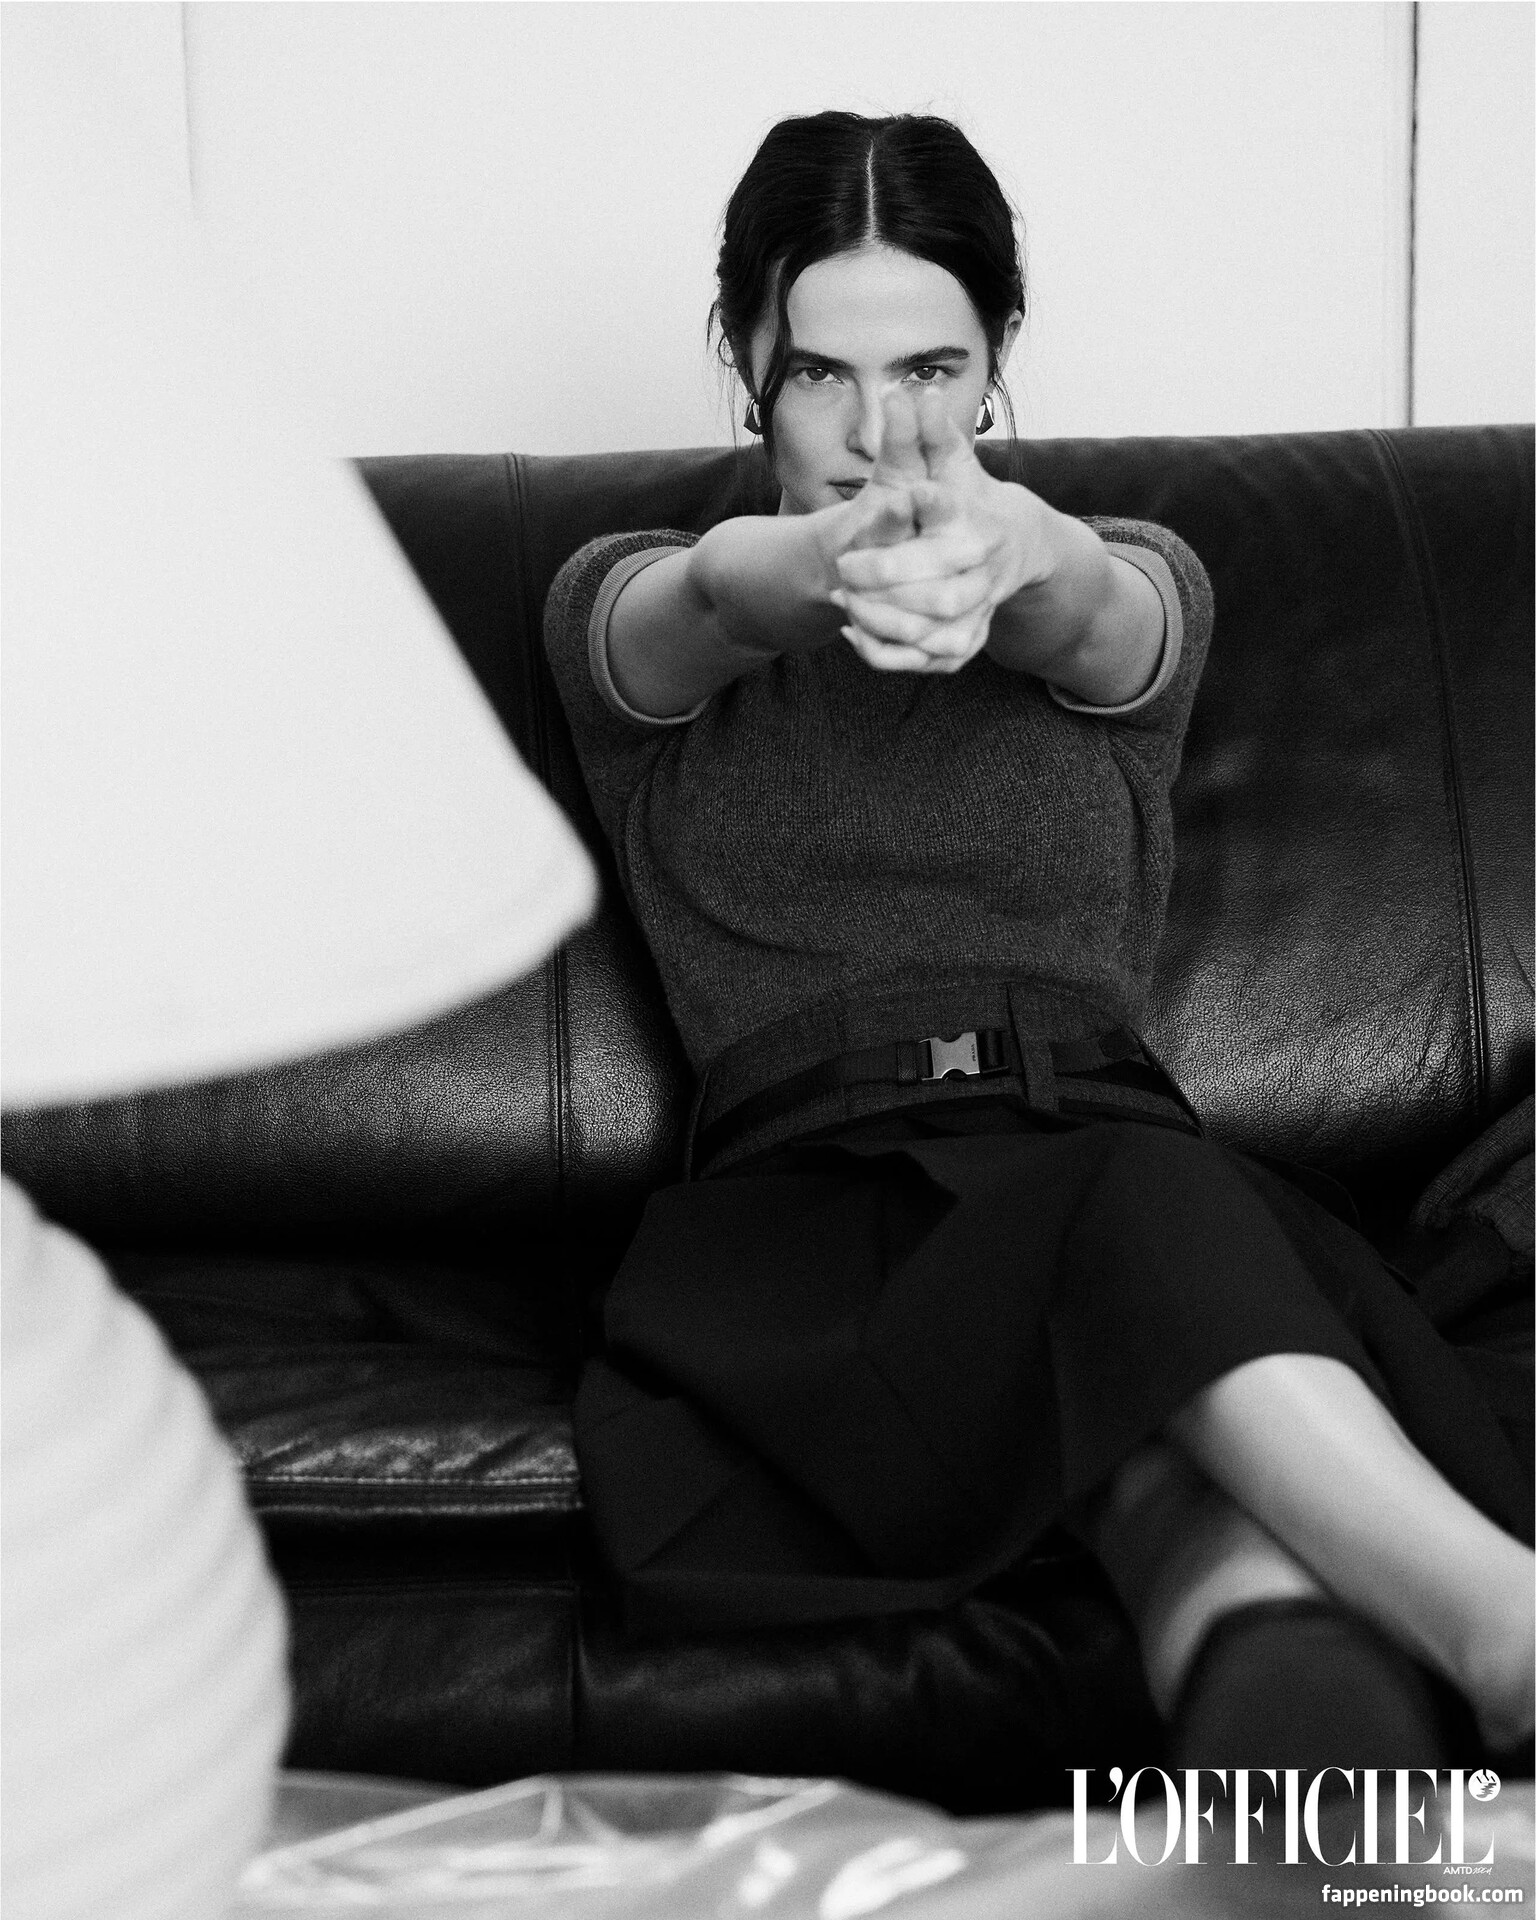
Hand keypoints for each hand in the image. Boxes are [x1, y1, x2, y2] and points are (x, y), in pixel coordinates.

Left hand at [830, 389, 1055, 674]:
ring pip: (930, 634)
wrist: (1019, 544)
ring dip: (880, 623)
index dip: (893, 527)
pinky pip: (928, 661)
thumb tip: (915, 392)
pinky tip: (853, 632)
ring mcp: (979, 611)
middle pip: (934, 594)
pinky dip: (888, 653)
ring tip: (844, 602)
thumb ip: (931, 434)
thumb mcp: (954, 463)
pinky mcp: (968, 640)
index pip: (936, 531)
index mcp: (977, 529)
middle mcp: (984, 574)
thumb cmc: (973, 498)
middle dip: (882, 584)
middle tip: (842, 573)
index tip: (855, 527)